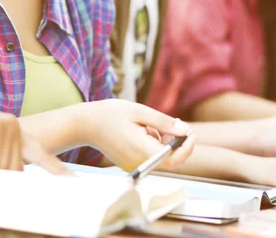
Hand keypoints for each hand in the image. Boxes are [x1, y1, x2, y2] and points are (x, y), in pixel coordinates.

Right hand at [76, 100, 194, 171]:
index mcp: (142, 149)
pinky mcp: (129, 163)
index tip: (190, 132)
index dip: (187, 148)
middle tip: (171, 121)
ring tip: (147, 123)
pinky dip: (152, 144)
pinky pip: (149, 156)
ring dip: (162, 140)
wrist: (85, 124)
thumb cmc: (111, 114)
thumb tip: (185, 130)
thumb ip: (163, 122)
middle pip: (168, 159)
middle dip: (174, 141)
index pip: (174, 159)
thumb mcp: (139, 111)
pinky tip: (140, 129)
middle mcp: (138, 162)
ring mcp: (133, 165)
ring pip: (159, 156)